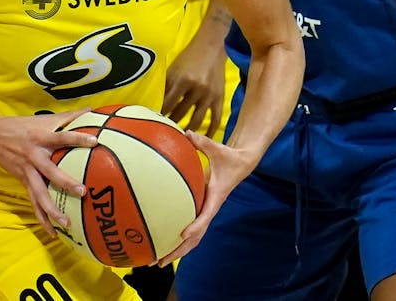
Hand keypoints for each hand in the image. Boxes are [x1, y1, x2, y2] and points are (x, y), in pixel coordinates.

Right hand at [0, 109, 97, 236]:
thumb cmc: (22, 125)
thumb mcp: (44, 118)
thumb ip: (69, 116)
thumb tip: (93, 110)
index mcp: (41, 137)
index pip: (62, 137)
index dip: (78, 139)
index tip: (95, 142)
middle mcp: (34, 156)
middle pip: (51, 172)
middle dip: (66, 182)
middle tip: (83, 192)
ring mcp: (27, 172)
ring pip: (40, 194)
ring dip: (53, 210)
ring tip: (68, 224)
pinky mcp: (23, 182)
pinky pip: (34, 204)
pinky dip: (43, 219)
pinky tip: (54, 232)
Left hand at [155, 130, 257, 266]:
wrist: (241, 164)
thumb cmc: (228, 157)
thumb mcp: (218, 149)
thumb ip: (203, 142)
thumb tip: (187, 133)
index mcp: (215, 197)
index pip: (205, 216)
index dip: (194, 226)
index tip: (182, 235)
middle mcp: (209, 209)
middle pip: (194, 238)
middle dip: (176, 251)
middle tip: (157, 262)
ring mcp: (205, 212)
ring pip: (191, 239)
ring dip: (174, 251)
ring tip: (154, 261)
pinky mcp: (201, 210)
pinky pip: (187, 228)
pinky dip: (175, 239)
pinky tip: (159, 242)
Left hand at [162, 30, 227, 136]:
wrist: (211, 47)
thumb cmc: (189, 57)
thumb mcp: (174, 69)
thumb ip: (166, 86)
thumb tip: (155, 106)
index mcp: (182, 80)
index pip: (168, 104)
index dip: (160, 115)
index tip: (154, 124)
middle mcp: (197, 88)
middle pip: (181, 113)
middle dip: (171, 125)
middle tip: (165, 135)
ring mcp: (209, 95)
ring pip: (196, 120)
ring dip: (187, 131)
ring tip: (180, 139)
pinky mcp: (219, 98)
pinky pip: (215, 119)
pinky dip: (210, 131)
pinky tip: (204, 139)